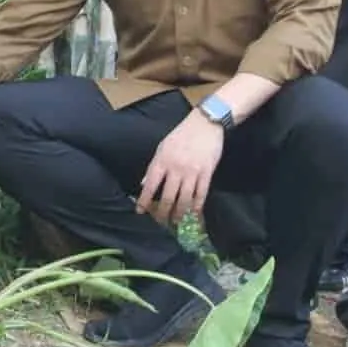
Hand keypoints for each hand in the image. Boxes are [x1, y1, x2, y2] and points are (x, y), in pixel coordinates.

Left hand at [136, 111, 224, 225]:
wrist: (205, 123)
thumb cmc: (182, 134)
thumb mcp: (163, 146)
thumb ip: (154, 166)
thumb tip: (143, 183)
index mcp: (163, 160)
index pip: (150, 185)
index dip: (145, 200)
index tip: (140, 211)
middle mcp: (176, 168)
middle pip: (168, 196)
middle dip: (163, 212)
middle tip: (161, 223)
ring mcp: (193, 172)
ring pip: (185, 198)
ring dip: (180, 213)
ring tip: (176, 221)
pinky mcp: (207, 173)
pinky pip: (201, 193)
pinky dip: (197, 206)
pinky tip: (194, 213)